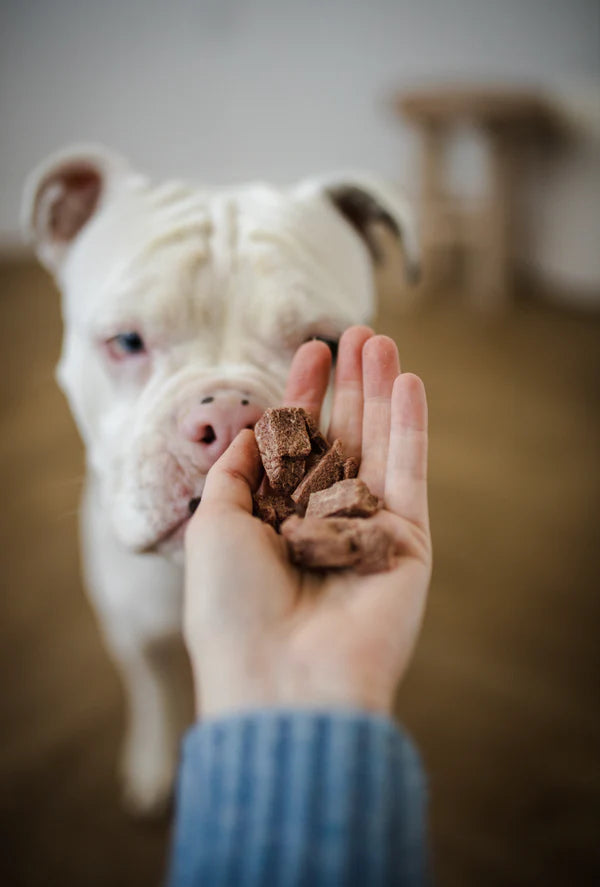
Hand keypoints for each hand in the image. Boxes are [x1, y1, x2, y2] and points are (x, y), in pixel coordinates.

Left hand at [184, 327, 431, 717]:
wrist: (282, 682)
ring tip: (382, 341)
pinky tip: (410, 384)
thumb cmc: (231, 608)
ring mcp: (366, 531)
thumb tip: (252, 433)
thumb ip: (236, 473)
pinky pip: (410, 475)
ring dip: (382, 393)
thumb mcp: (213, 526)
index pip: (295, 445)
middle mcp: (321, 523)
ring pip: (378, 447)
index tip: (311, 349)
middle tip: (357, 331)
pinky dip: (411, 429)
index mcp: (274, 521)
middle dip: (348, 386)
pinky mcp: (406, 544)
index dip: (303, 396)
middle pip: (342, 438)